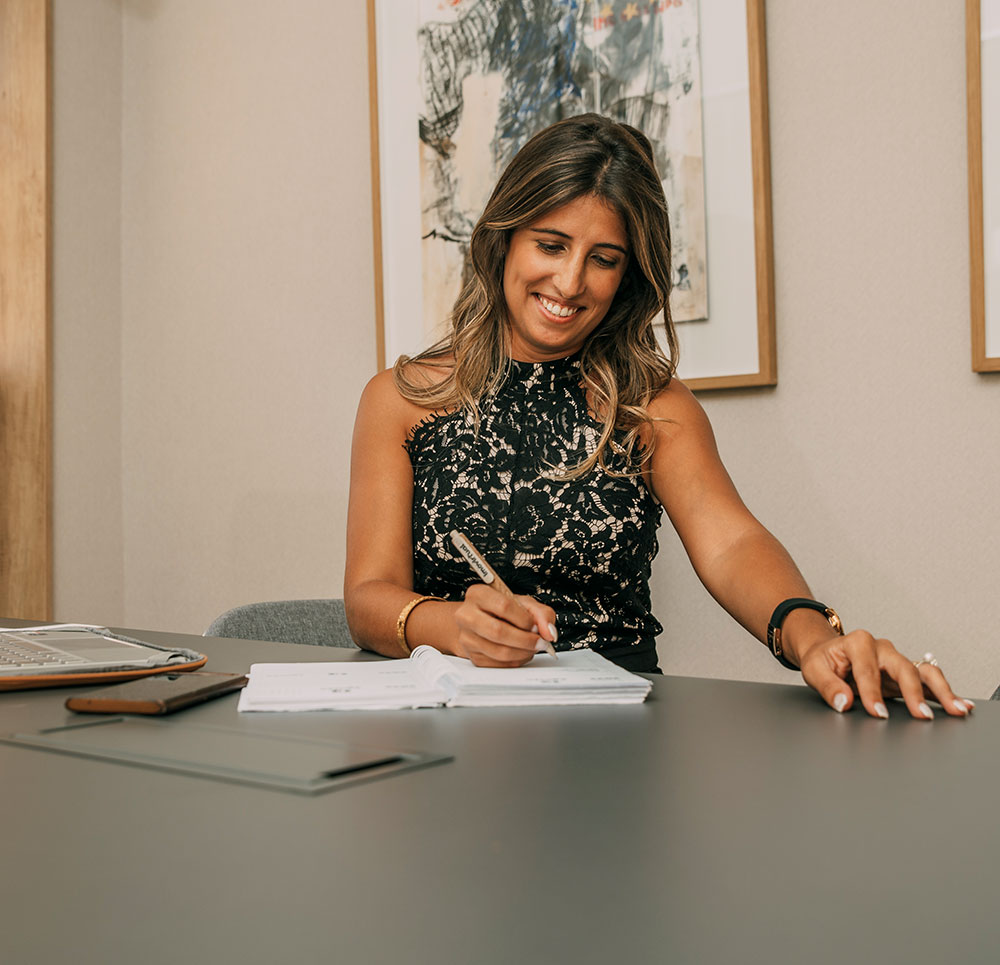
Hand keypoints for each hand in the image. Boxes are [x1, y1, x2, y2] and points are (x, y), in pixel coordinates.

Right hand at [452, 583, 557, 666]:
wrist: (479, 622)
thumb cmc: (501, 611)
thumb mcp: (523, 603)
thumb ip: (541, 613)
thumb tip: (549, 632)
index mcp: (478, 594)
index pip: (504, 606)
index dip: (525, 619)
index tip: (535, 626)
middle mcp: (466, 615)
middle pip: (498, 632)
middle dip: (525, 640)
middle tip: (540, 642)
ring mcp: (466, 637)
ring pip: (499, 651)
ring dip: (523, 653)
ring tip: (532, 648)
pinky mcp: (471, 656)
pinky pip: (497, 664)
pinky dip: (515, 661)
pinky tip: (521, 653)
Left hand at [797, 630, 974, 718]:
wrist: (827, 653)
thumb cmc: (822, 660)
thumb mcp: (814, 670)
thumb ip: (828, 686)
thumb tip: (844, 702)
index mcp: (858, 642)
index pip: (868, 669)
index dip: (872, 692)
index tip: (877, 712)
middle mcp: (881, 648)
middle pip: (903, 667)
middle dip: (913, 692)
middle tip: (922, 716)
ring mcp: (896, 660)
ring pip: (924, 672)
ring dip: (942, 691)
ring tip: (956, 709)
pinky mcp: (904, 673)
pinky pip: (928, 681)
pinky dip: (943, 693)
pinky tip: (959, 705)